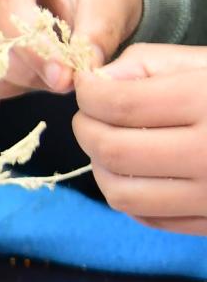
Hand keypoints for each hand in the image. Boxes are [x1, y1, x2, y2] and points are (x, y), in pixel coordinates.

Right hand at [0, 0, 142, 109]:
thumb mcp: (108, 0)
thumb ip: (97, 34)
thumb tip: (80, 73)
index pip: (4, 6)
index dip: (35, 49)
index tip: (65, 76)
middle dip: (18, 70)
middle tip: (57, 79)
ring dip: (2, 86)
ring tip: (40, 78)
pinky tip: (12, 89)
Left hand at [70, 43, 206, 231]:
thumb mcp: (205, 62)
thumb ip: (147, 64)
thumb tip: (98, 83)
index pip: (117, 104)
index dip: (88, 93)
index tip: (89, 88)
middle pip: (113, 151)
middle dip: (86, 129)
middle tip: (91, 117)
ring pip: (122, 193)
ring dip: (102, 167)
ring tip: (111, 145)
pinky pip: (151, 219)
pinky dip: (131, 196)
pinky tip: (141, 173)